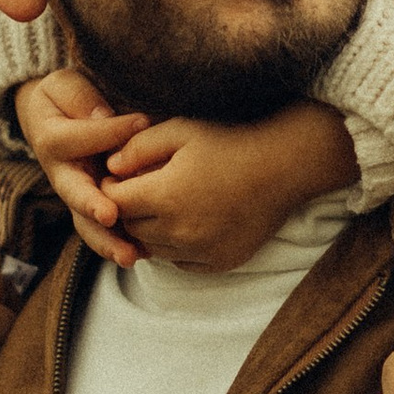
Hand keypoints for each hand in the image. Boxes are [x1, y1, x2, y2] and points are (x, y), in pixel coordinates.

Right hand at [16, 69, 145, 268]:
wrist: (49, 116)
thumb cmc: (63, 97)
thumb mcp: (64, 84)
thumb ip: (79, 97)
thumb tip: (102, 117)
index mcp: (52, 140)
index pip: (80, 137)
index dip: (110, 130)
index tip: (143, 121)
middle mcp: (62, 173)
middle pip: (74, 194)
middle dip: (92, 206)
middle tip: (111, 216)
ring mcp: (78, 194)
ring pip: (86, 223)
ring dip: (107, 241)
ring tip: (130, 256)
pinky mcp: (92, 206)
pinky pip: (102, 230)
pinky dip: (119, 244)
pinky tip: (143, 255)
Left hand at [101, 102, 361, 272]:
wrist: (285, 166)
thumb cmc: (232, 141)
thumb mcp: (181, 130)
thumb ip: (137, 147)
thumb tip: (108, 167)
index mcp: (166, 195)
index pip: (114, 202)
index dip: (110, 187)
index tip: (120, 174)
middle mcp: (181, 231)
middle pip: (131, 229)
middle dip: (128, 210)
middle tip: (137, 190)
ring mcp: (202, 251)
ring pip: (153, 249)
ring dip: (150, 230)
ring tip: (163, 204)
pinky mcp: (220, 263)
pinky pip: (181, 262)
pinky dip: (176, 247)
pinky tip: (188, 221)